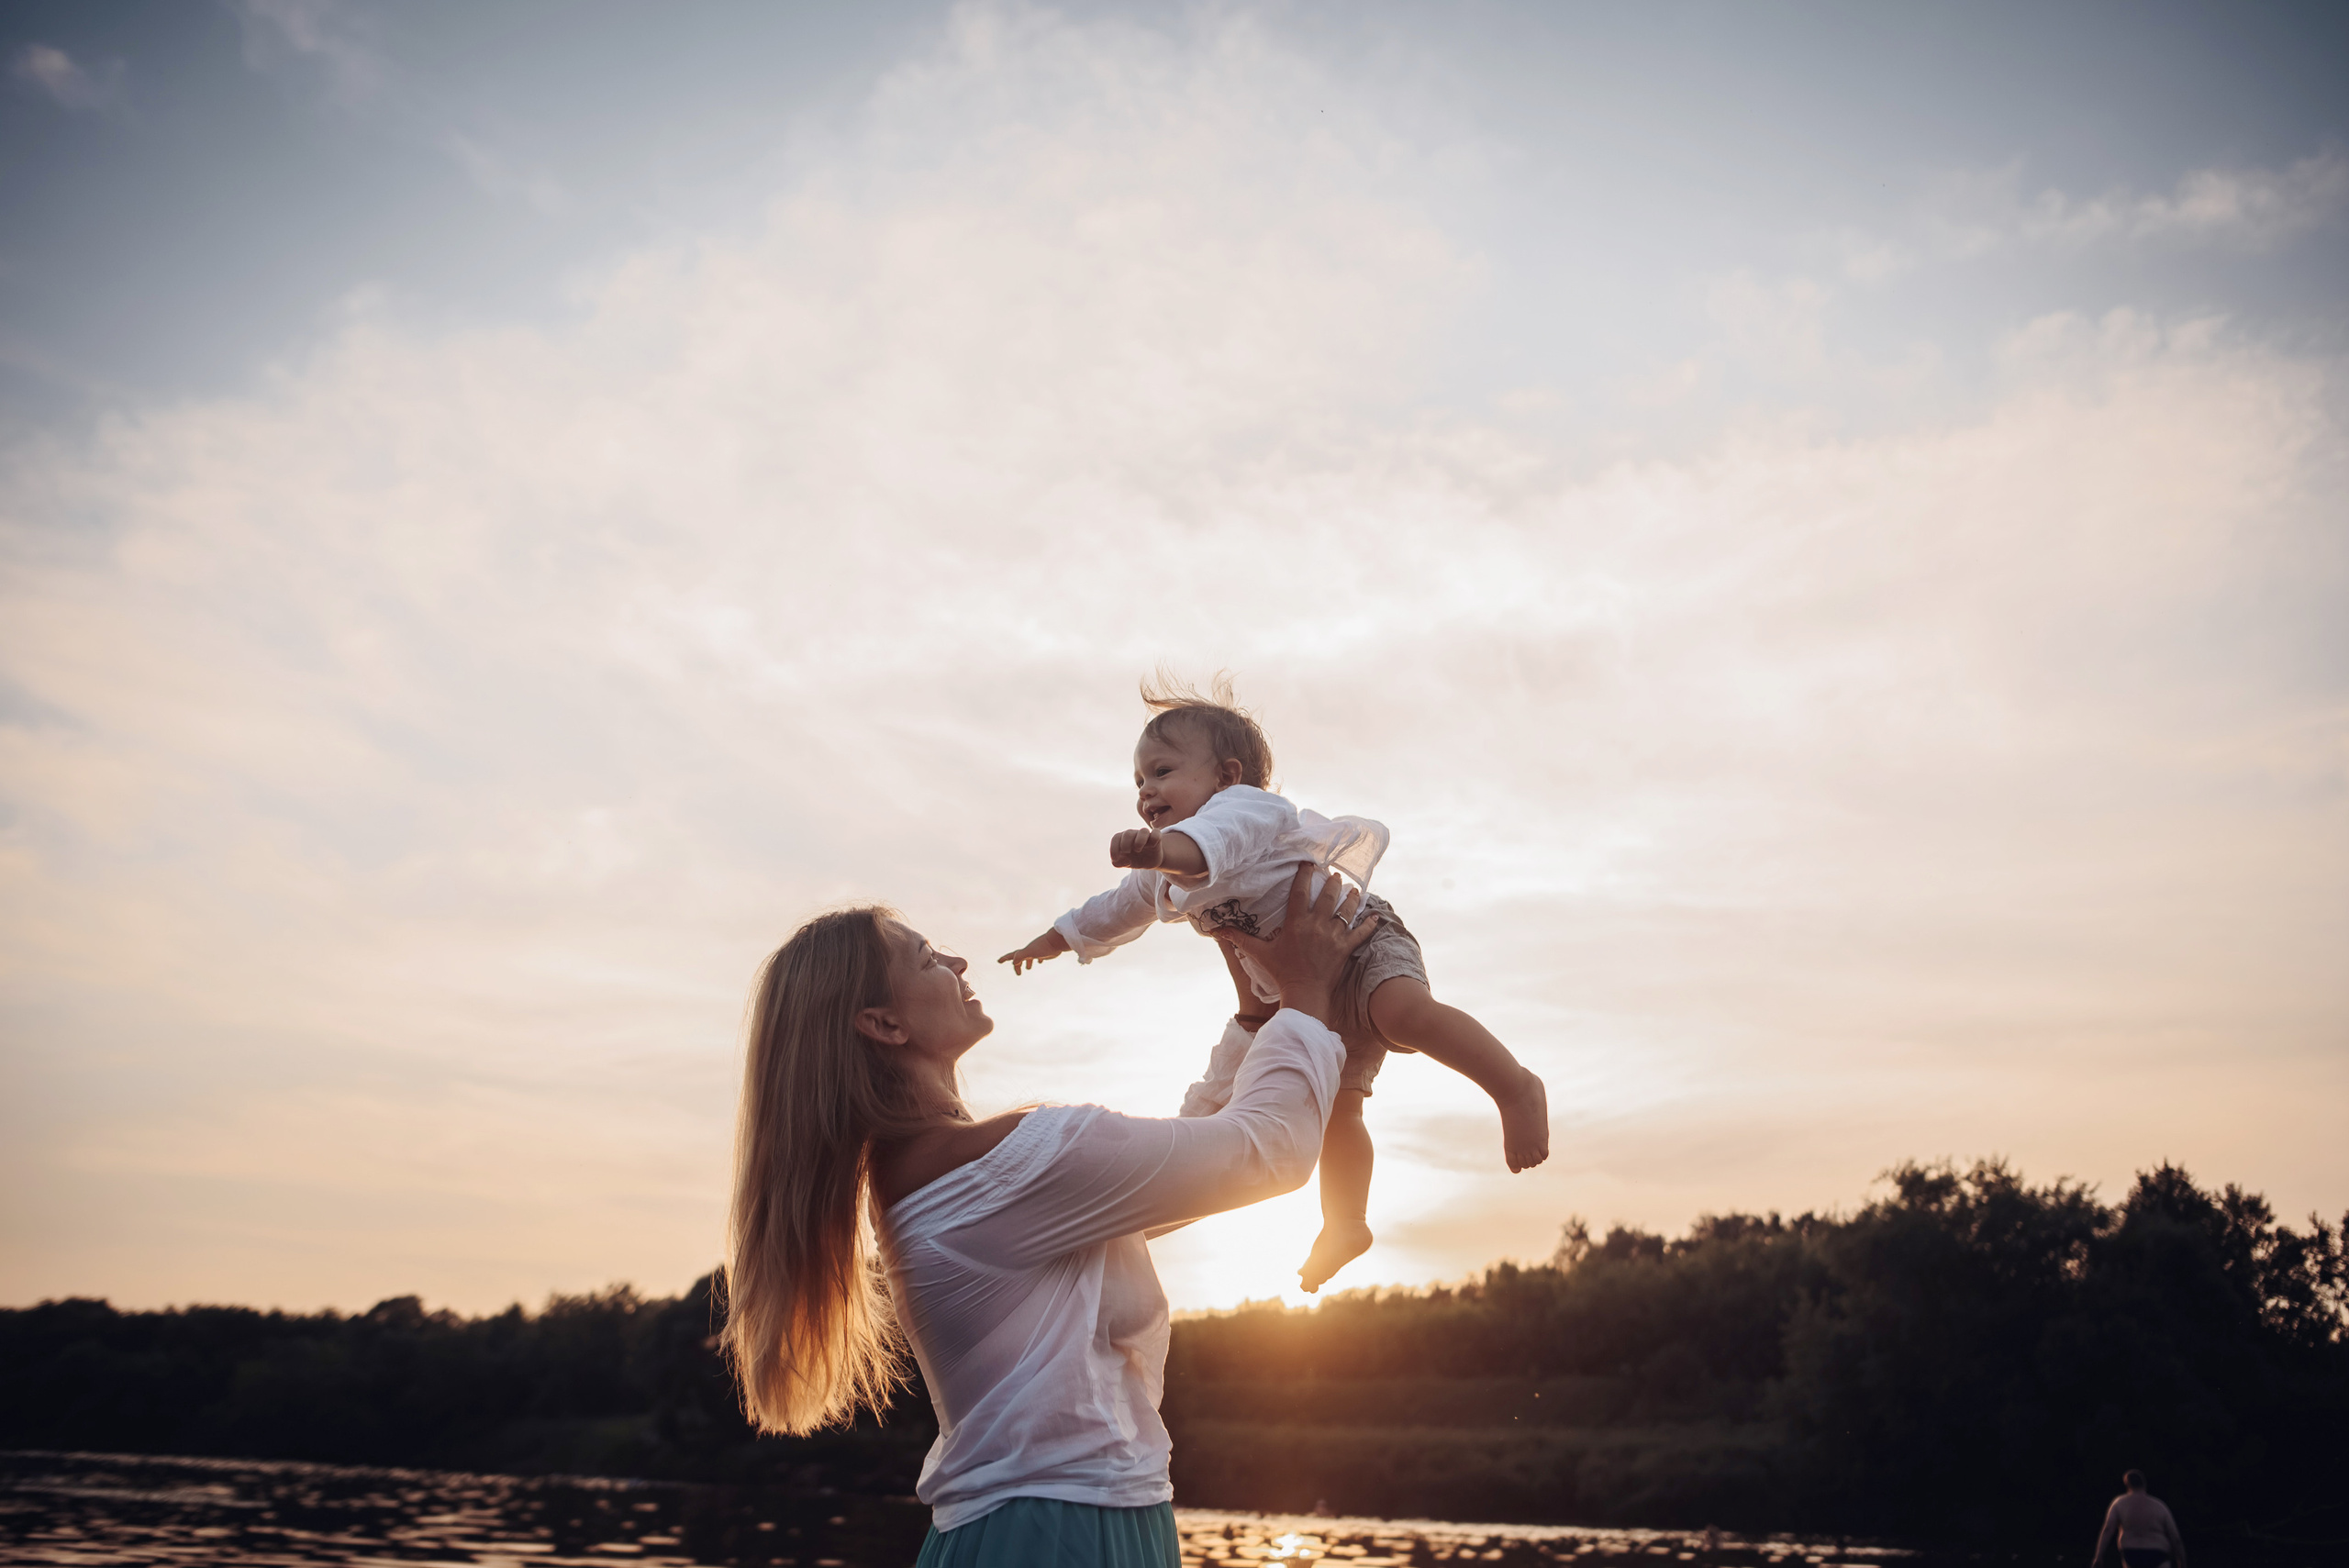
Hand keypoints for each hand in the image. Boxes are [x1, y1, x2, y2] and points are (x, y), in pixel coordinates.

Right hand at [997, 929, 1069, 973]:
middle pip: (1020, 958)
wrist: (1056, 941)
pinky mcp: (1045, 952)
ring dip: (1027, 963)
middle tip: (1018, 974)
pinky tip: (1040, 962)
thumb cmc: (1043, 947)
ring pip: (1030, 957)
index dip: (1005, 958)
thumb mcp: (1029, 952)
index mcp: (1025, 951)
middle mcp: (1030, 951)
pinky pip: (1039, 956)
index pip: (1012, 955)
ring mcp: (1037, 951)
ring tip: (1028, 968)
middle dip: (1017, 965)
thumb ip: (1021, 956)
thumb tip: (1013, 963)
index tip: (999, 961)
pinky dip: (1038, 960)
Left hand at [1109, 828, 1162, 868]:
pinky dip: (1154, 838)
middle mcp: (1134, 835)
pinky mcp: (1156, 838)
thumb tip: (1124, 860)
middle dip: (1125, 844)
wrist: (1149, 861)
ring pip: (1143, 831)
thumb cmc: (1133, 859)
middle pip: (1128, 833)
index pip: (1116, 838)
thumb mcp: (1123, 863)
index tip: (1115, 858)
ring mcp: (1145, 836)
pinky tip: (1152, 846)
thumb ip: (1117, 863)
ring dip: (1139, 840)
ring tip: (1138, 849)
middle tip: (1127, 852)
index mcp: (1123, 839)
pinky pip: (1156, 833)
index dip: (1113, 848)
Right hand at [1213, 864, 1378, 1025]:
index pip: (1300, 891)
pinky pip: (1361, 933)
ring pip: (1346, 911)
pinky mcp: (1345, 949)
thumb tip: (1217, 931)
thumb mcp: (1260, 953)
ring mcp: (1333, 936)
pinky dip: (1370, 925)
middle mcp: (1316, 925)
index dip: (1304, 874)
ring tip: (1355, 889)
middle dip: (1333, 882)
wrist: (1304, 993)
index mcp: (1296, 923)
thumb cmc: (1281, 972)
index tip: (1309, 862)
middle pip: (1328, 896)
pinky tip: (1376, 916)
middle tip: (1336, 874)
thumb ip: (1241, 939)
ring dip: (1352, 898)